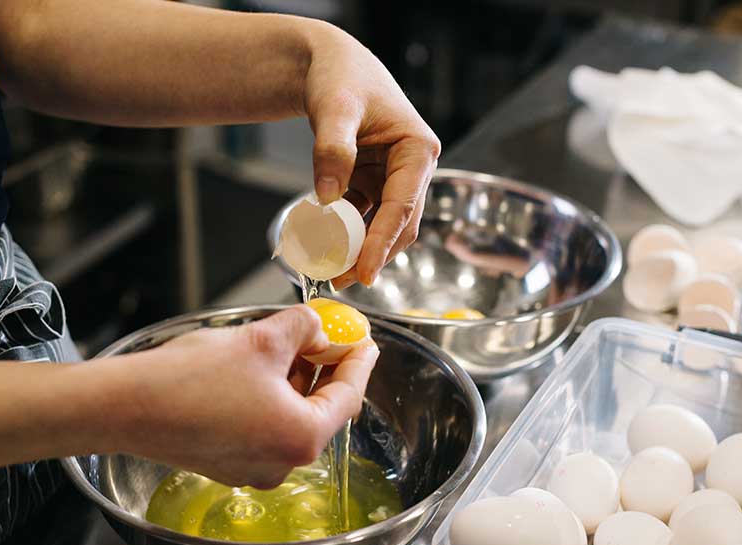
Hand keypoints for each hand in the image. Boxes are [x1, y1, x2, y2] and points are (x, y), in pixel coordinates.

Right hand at [118, 306, 378, 488]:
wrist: (127, 407)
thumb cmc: (191, 379)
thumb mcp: (262, 339)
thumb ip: (304, 328)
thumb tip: (319, 329)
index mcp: (301, 438)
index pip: (348, 397)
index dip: (359, 362)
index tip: (364, 342)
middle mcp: (282, 463)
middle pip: (321, 410)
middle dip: (325, 370)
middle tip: (326, 336)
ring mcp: (254, 469)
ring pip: (291, 419)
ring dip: (296, 383)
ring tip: (290, 346)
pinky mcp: (228, 464)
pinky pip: (265, 429)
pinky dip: (271, 400)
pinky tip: (261, 370)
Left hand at [303, 25, 440, 288]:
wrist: (329, 65)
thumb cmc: (340, 78)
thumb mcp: (334, 108)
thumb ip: (332, 150)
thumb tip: (327, 199)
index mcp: (418, 150)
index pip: (402, 207)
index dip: (383, 243)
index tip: (366, 273)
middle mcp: (413, 168)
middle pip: (398, 225)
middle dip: (373, 255)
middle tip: (341, 281)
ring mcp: (394, 178)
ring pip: (382, 226)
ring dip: (359, 250)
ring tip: (330, 272)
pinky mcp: (374, 183)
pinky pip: (362, 217)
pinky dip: (346, 234)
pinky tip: (323, 246)